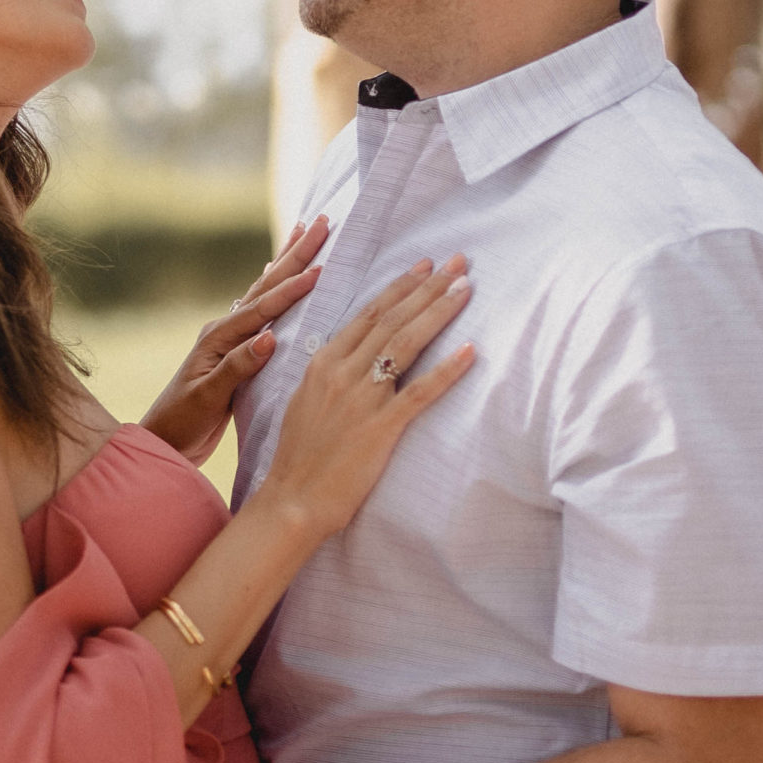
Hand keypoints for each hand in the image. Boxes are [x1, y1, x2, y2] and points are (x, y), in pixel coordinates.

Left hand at [139, 219, 329, 464]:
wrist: (164, 440)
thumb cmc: (183, 422)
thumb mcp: (209, 398)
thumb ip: (237, 368)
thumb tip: (269, 338)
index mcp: (219, 338)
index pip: (262, 308)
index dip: (292, 289)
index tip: (322, 269)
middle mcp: (223, 330)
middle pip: (266, 285)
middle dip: (295, 254)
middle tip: (321, 222)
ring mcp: (228, 337)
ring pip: (264, 291)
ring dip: (286, 261)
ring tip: (303, 231)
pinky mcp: (235, 349)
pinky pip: (261, 308)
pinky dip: (274, 285)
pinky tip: (276, 272)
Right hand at [258, 257, 473, 542]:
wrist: (292, 500)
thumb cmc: (300, 457)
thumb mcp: (306, 401)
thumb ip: (329, 374)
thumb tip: (349, 355)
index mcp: (322, 362)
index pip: (368, 314)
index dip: (400, 287)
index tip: (425, 266)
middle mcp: (342, 372)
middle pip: (392, 319)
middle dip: (428, 287)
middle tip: (458, 262)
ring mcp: (361, 398)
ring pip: (406, 343)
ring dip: (438, 312)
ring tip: (466, 288)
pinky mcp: (380, 428)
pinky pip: (420, 392)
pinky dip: (446, 369)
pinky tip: (470, 351)